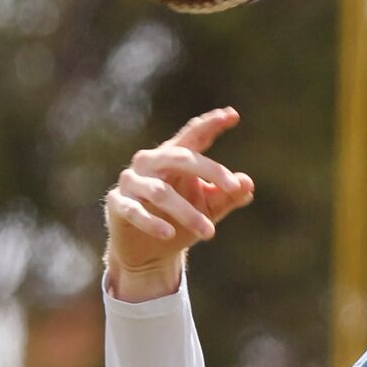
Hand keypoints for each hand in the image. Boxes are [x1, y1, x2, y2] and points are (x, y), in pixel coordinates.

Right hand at [104, 106, 253, 299]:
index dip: (211, 124)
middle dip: (209, 170)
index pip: (193, 135)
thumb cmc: (179, 221)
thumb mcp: (208, 209)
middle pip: (180, 157)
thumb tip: (248, 184)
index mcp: (174, 157)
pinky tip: (168, 234)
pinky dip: (151, 222)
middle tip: (232, 186)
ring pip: (160, 192)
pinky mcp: (118, 204)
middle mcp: (150, 162)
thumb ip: (227, 196)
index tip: (232, 115)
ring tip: (209, 232)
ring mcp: (132, 182)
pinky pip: (134, 210)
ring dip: (187, 213)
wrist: (147, 251)